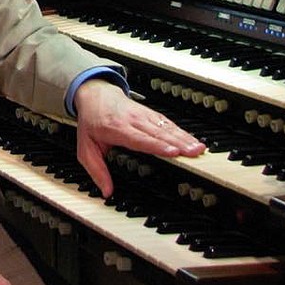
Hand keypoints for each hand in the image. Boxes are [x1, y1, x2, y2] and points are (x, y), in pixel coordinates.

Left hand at [73, 78, 205, 197]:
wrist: (94, 94)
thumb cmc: (91, 121)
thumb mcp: (85, 147)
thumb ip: (96, 170)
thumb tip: (106, 191)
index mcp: (116, 128)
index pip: (139, 138)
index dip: (157, 145)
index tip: (172, 152)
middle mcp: (132, 120)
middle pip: (158, 133)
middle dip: (177, 143)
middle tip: (194, 153)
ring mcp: (143, 115)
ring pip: (165, 127)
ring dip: (183, 137)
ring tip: (199, 149)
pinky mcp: (150, 114)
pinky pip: (167, 123)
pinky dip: (181, 131)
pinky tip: (193, 140)